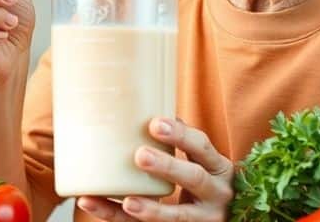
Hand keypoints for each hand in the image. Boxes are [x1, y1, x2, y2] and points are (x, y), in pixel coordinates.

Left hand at [77, 118, 234, 221]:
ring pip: (177, 215)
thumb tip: (149, 108)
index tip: (156, 123)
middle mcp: (216, 194)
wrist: (225, 216)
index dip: (181, 135)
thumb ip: (182, 141)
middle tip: (140, 155)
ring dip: (151, 208)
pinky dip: (118, 216)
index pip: (202, 147)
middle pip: (194, 178)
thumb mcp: (204, 162)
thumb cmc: (206, 181)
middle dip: (168, 167)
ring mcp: (202, 218)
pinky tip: (95, 204)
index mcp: (218, 168)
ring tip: (128, 201)